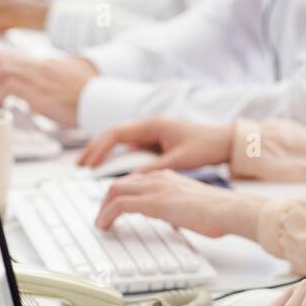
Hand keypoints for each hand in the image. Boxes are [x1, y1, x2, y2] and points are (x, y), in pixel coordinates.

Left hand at [0, 51, 95, 127]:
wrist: (102, 103)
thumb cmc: (88, 99)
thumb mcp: (66, 84)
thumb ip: (49, 83)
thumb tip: (33, 95)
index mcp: (44, 64)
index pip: (6, 56)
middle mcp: (39, 66)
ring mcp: (39, 77)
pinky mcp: (39, 91)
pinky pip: (6, 87)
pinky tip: (0, 110)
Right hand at [76, 117, 232, 172]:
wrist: (225, 142)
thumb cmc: (206, 147)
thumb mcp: (178, 160)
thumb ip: (153, 169)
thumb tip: (130, 180)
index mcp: (152, 125)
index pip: (116, 133)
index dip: (99, 148)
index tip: (87, 164)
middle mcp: (149, 127)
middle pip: (114, 136)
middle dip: (95, 150)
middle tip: (79, 166)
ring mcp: (152, 135)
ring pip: (122, 143)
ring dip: (107, 155)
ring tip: (90, 170)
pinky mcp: (157, 144)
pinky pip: (133, 150)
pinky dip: (121, 160)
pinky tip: (112, 172)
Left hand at [94, 169, 263, 239]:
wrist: (230, 209)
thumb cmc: (220, 211)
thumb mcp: (194, 207)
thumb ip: (180, 209)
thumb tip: (174, 220)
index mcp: (169, 177)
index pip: (136, 181)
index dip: (121, 194)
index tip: (115, 207)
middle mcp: (160, 178)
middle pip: (120, 183)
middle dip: (105, 200)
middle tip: (102, 216)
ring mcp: (156, 188)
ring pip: (115, 190)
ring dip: (103, 208)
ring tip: (100, 223)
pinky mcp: (154, 202)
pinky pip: (119, 205)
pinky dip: (106, 215)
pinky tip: (104, 226)